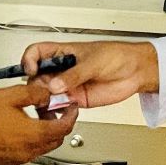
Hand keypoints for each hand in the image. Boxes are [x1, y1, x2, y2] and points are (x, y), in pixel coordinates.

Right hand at [0, 80, 77, 164]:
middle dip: (58, 125)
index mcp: (34, 135)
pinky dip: (26, 142)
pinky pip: (22, 154)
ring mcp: (14, 160)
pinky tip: (15, 130)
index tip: (70, 107)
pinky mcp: (2, 164)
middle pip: (54, 140)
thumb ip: (34, 94)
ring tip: (33, 118)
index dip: (71, 115)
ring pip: (38, 148)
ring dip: (41, 134)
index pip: (64, 128)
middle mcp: (27, 151)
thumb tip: (47, 95)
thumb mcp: (11, 95)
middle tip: (53, 111)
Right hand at [20, 39, 159, 110]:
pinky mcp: (75, 99)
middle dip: (37, 86)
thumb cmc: (118, 56)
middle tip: (46, 91)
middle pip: (37, 77)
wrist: (136, 72)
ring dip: (44, 101)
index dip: (29, 60)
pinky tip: (63, 110)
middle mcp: (62, 69)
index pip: (37, 53)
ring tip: (53, 103)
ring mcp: (68, 85)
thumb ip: (75, 74)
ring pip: (45, 94)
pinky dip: (56, 111)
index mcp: (63, 53)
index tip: (32, 69)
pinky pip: (59, 106)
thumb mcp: (94, 62)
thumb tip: (56, 85)